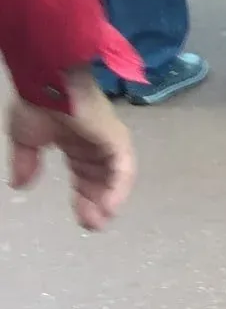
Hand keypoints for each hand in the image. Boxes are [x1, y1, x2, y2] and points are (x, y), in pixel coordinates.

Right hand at [8, 68, 134, 230]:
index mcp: (79, 145)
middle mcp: (98, 146)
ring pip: (115, 179)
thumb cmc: (37, 104)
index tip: (80, 219)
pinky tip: (109, 207)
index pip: (86, 178)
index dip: (83, 199)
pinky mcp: (118, 140)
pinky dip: (118, 189)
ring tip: (99, 221)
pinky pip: (123, 170)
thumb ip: (26, 163)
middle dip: (96, 205)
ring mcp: (110, 142)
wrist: (47, 83)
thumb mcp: (26, 139)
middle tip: (91, 225)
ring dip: (108, 201)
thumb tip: (19, 185)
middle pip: (102, 182)